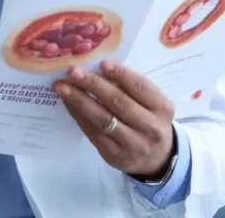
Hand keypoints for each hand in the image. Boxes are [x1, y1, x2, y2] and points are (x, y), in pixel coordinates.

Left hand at [53, 61, 174, 178]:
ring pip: (103, 119)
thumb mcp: (151, 103)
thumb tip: (97, 68)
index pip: (140, 87)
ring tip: (62, 86)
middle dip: (93, 84)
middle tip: (73, 71)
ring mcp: (132, 144)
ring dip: (79, 100)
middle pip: (118, 102)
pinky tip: (67, 102)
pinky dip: (78, 115)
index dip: (121, 74)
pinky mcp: (114, 154)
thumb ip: (131, 88)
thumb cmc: (149, 120)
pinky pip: (92, 132)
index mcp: (162, 108)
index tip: (102, 63)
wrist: (156, 159)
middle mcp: (150, 127)